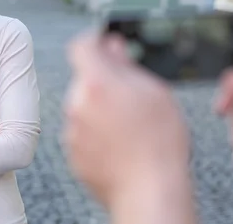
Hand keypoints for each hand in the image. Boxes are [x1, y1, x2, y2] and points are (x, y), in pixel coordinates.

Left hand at [64, 32, 191, 208]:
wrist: (150, 192)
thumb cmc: (159, 144)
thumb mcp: (154, 91)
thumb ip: (126, 64)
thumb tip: (113, 46)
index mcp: (96, 82)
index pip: (81, 46)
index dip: (94, 41)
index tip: (104, 43)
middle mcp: (77, 104)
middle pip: (84, 78)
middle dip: (103, 80)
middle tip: (131, 93)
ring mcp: (73, 131)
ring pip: (83, 106)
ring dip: (100, 107)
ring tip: (130, 124)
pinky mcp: (73, 154)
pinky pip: (83, 132)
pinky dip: (97, 131)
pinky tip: (120, 142)